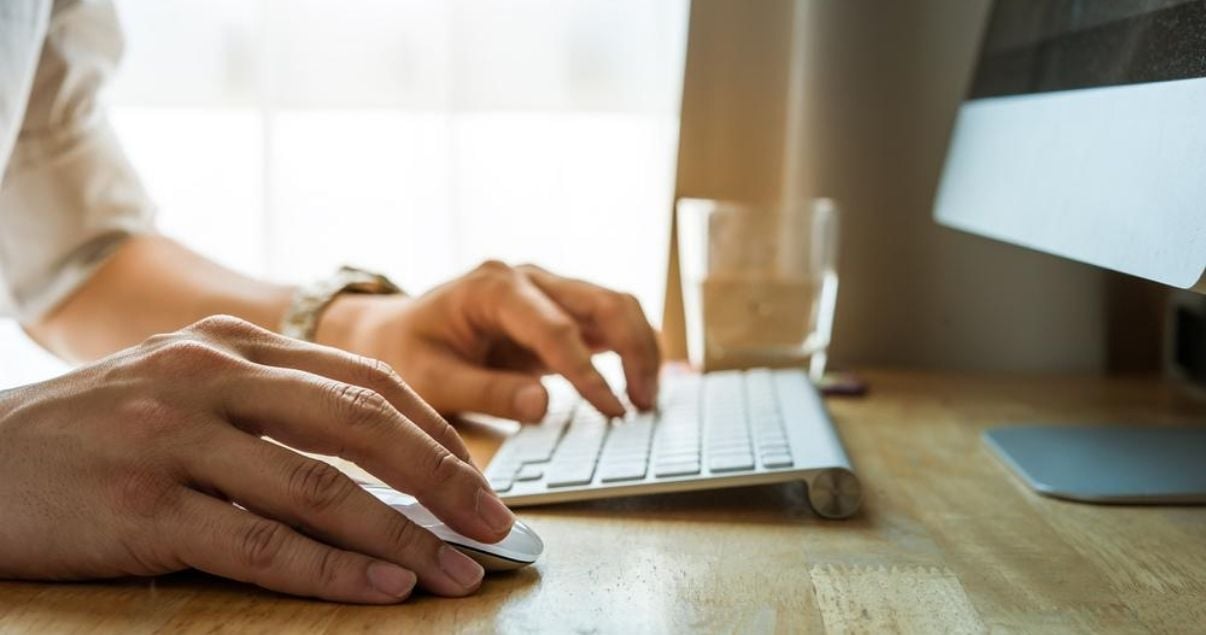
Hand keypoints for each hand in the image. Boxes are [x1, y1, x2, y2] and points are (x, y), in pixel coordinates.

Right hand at [0, 316, 512, 602]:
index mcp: (232, 343)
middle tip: (499, 525)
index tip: (479, 479)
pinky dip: (335, 569)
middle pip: (362, 424)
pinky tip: (384, 586)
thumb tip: (375, 464)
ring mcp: (177, 438)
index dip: (435, 433)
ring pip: (323, 487)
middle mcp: (212, 375)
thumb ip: (266, 405)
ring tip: (460, 569)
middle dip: (445, 479)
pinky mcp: (144, 508)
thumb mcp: (180, 386)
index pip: (364, 381)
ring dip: (405, 535)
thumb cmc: (93, 432)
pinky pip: (262, 544)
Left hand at [321, 262, 660, 422]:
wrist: (393, 333)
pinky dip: (630, 349)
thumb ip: (487, 393)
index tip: (613, 411)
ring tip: (648, 400)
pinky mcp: (558, 312)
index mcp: (493, 288)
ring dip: (641, 348)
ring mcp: (547, 291)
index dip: (588, 372)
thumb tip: (543, 406)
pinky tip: (639, 386)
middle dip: (634, 351)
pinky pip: (607, 323)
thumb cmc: (406, 354)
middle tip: (644, 405)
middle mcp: (528, 280)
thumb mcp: (432, 380)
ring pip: (616, 306)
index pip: (556, 328)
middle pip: (604, 301)